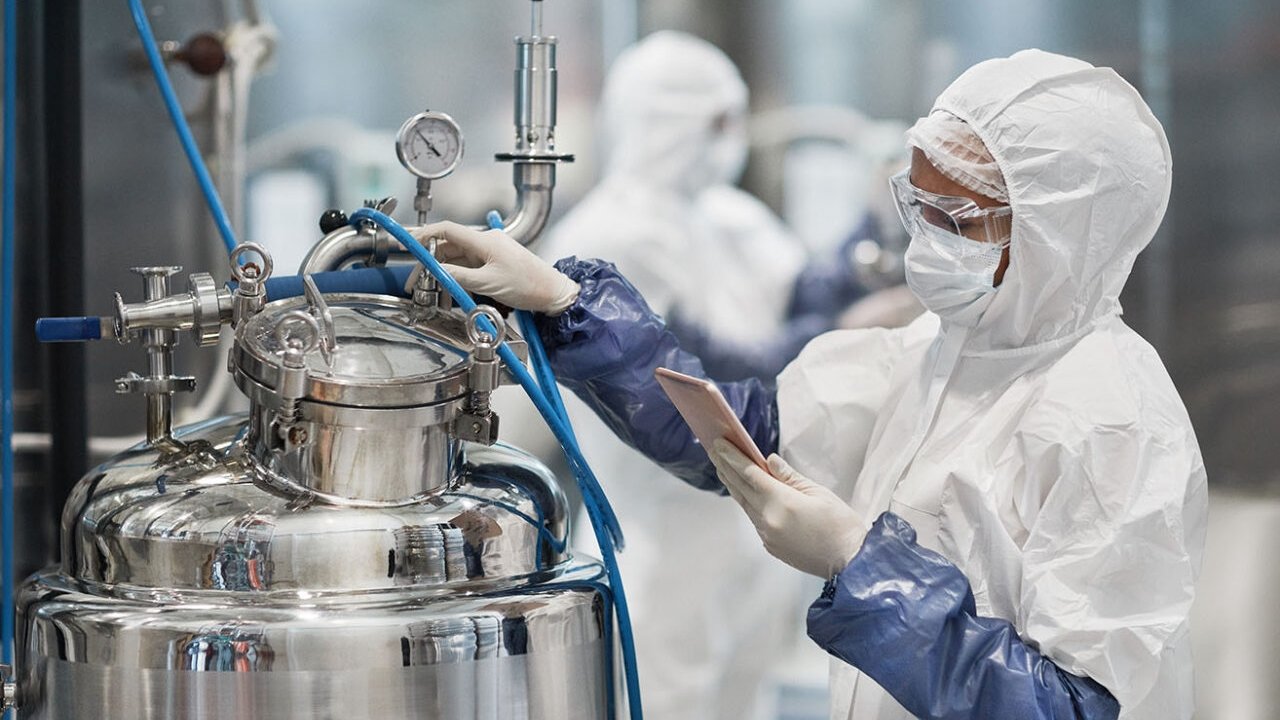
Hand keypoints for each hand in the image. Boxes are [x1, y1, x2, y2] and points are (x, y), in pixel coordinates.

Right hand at [412, 221, 579, 313]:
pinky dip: (457, 276)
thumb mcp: (488, 284)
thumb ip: (459, 276)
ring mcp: (490, 252)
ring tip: (432, 290)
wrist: (553, 292)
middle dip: (430, 263)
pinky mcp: (494, 262)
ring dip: (443, 272)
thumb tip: (437, 272)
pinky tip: (451, 289)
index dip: (425, 235)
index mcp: (484, 240)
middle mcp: (486, 242)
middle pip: (448, 247)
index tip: (409, 244)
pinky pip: (469, 267)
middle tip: (416, 282)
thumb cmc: (529, 285)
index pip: (447, 230)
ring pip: (457, 259)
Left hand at [709, 439, 866, 577]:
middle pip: (741, 488)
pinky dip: (748, 503)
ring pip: (745, 504)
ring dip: (733, 485)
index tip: (719, 444)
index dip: (733, 457)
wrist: (850, 561)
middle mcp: (768, 519)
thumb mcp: (818, 492)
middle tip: (713, 450)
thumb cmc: (841, 524)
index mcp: (781, 502)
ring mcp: (767, 535)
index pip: (750, 474)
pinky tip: (746, 493)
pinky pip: (755, 519)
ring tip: (723, 468)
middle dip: (726, 467)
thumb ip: (789, 476)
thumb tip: (768, 461)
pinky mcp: (771, 546)